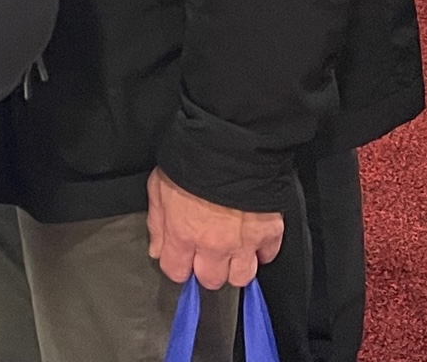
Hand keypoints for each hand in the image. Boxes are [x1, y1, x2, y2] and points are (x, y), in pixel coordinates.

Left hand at [146, 167, 283, 288]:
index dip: (177, 265)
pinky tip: (252, 238)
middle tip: (206, 252)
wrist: (228, 145)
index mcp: (183, 234)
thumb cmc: (190, 161)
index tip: (180, 258)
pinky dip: (261, 250)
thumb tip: (157, 249)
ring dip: (235, 266)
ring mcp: (244, 243)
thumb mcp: (158, 187)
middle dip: (206, 268)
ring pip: (241, 277)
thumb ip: (157, 223)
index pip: (176, 272)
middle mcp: (213, 246)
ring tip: (231, 251)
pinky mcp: (269, 233)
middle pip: (210, 280)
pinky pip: (268, 256)